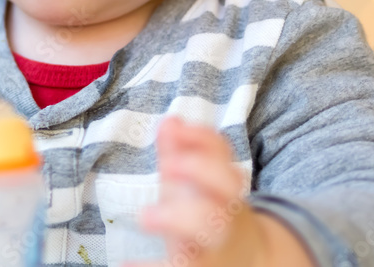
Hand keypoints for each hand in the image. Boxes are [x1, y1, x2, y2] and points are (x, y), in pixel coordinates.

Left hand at [125, 115, 267, 266]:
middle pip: (227, 187)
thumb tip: (170, 121)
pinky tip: (126, 264)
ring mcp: (216, 246)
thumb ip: (182, 152)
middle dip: (201, 171)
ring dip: (178, 219)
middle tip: (169, 166)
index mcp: (224, 187)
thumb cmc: (211, 214)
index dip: (201, 138)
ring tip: (145, 216)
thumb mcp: (198, 184)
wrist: (247, 260)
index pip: (222, 155)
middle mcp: (225, 214)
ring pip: (210, 232)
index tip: (175, 127)